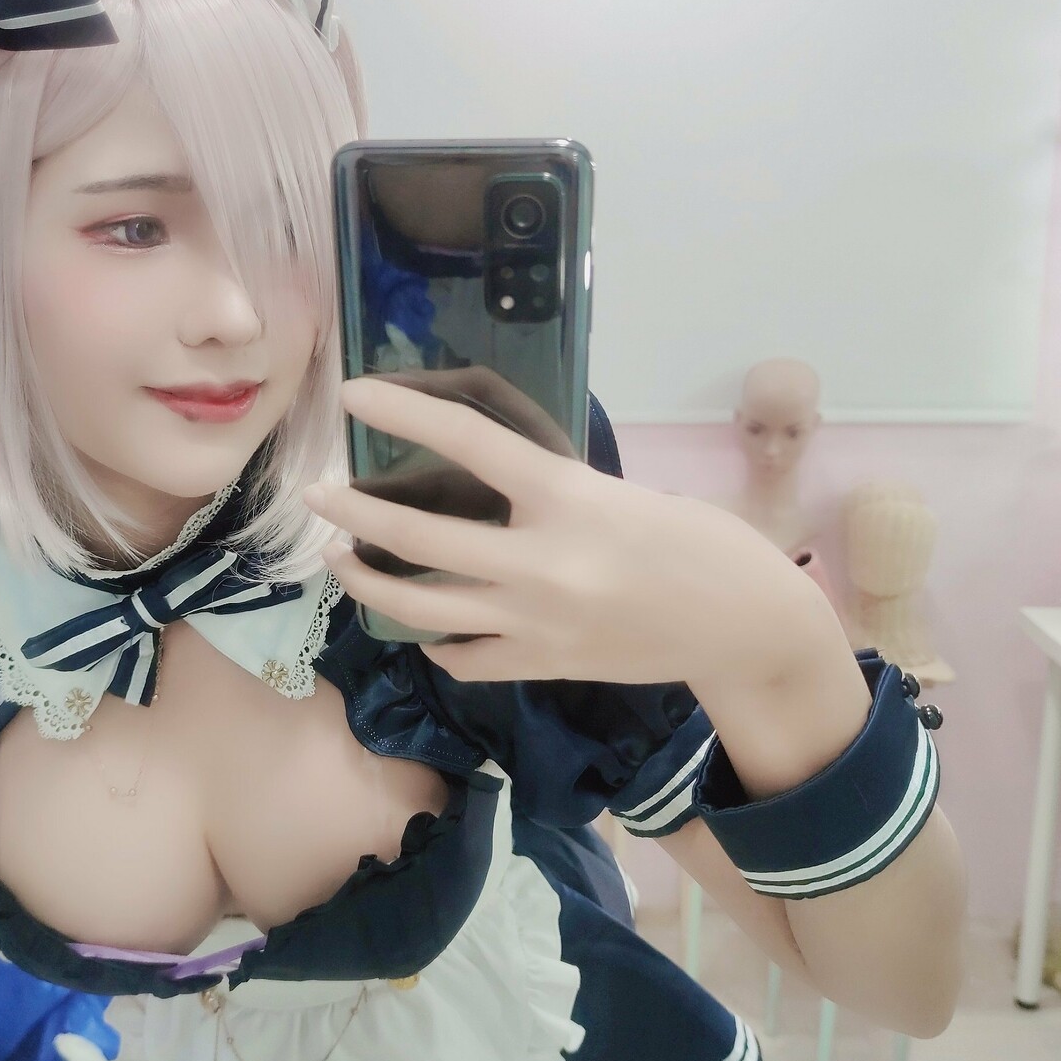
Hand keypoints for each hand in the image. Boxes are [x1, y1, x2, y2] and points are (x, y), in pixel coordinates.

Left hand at [302, 375, 813, 686]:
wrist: (744, 627)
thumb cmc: (700, 544)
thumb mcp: (623, 494)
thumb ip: (553, 491)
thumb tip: (487, 476)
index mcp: (568, 499)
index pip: (468, 441)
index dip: (404, 412)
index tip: (354, 394)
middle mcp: (542, 563)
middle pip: (420, 539)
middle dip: (356, 513)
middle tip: (316, 493)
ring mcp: (537, 624)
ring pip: (422, 609)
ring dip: (370, 583)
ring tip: (342, 559)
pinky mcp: (543, 666)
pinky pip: (464, 657)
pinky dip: (437, 640)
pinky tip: (423, 626)